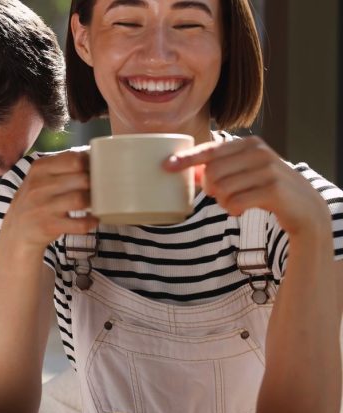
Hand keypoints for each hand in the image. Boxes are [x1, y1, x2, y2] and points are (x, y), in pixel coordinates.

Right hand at [0, 151, 97, 252]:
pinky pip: (79, 224)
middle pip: (81, 178)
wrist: (16, 231)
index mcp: (40, 168)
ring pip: (80, 199)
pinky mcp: (49, 226)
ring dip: (92, 201)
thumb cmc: (35, 200)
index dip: (90, 164)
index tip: (96, 170)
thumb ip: (60, 166)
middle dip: (95, 184)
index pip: (74, 159)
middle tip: (99, 188)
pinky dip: (90, 222)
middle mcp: (39, 186)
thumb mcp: (39, 178)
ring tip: (95, 202)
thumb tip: (92, 155)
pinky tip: (93, 219)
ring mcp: (43, 207)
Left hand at [164, 136, 329, 238]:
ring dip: (223, 202)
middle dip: (211, 189)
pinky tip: (242, 209)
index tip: (167, 166)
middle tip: (223, 195)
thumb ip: (219, 167)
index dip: (188, 159)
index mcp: (249, 143)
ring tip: (237, 202)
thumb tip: (186, 168)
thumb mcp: (245, 172)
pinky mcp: (273, 190)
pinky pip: (235, 202)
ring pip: (222, 189)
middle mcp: (259, 152)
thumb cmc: (267, 188)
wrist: (305, 207)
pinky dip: (233, 210)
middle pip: (212, 173)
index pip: (211, 149)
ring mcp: (268, 170)